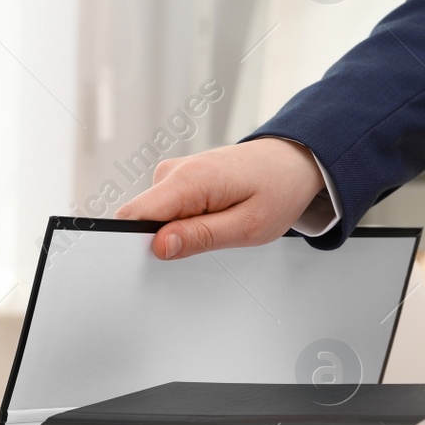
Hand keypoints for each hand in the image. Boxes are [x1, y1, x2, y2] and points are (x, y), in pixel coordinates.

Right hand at [115, 137, 325, 259]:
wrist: (292, 161)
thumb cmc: (278, 189)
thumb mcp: (248, 226)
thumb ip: (201, 237)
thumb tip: (159, 246)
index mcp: (188, 181)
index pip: (133, 216)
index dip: (133, 244)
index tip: (149, 264)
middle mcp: (173, 171)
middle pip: (140, 218)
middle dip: (161, 241)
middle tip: (205, 245)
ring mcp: (174, 173)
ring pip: (154, 216)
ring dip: (178, 231)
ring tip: (219, 227)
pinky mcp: (179, 178)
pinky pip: (166, 208)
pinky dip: (184, 221)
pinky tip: (213, 218)